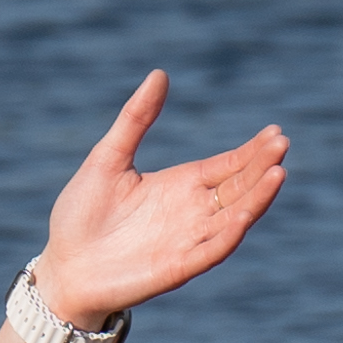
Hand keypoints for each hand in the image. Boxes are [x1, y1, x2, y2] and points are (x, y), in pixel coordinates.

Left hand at [28, 71, 286, 325]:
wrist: (61, 268)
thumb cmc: (82, 215)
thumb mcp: (108, 158)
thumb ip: (136, 119)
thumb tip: (160, 74)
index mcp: (179, 186)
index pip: (227, 166)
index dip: (252, 151)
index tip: (275, 133)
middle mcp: (191, 213)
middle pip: (237, 188)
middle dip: (260, 168)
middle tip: (282, 144)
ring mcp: (187, 242)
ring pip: (233, 218)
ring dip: (256, 199)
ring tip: (278, 173)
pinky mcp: (176, 268)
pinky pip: (211, 251)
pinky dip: (229, 234)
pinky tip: (244, 216)